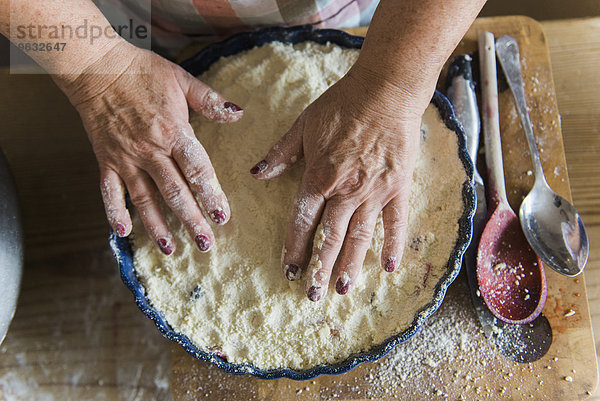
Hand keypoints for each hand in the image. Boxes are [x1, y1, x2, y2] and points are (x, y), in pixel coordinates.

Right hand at [66, 41, 242, 254]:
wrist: (97, 67)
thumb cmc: (142, 71)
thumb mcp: (181, 79)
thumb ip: (210, 100)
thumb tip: (238, 114)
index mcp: (173, 131)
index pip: (197, 170)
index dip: (211, 194)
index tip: (222, 216)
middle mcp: (150, 150)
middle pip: (175, 192)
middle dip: (192, 220)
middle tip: (206, 244)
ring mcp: (125, 158)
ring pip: (144, 199)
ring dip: (158, 225)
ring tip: (171, 248)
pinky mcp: (105, 160)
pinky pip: (109, 191)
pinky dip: (114, 212)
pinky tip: (124, 232)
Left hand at [250, 67, 424, 300]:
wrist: (385, 91)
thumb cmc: (342, 105)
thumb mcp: (304, 125)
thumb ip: (280, 153)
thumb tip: (255, 173)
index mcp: (319, 176)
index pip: (303, 220)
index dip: (294, 248)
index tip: (289, 271)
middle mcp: (345, 190)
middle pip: (330, 237)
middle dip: (319, 268)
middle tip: (313, 295)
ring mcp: (374, 191)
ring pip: (360, 236)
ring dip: (351, 266)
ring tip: (342, 290)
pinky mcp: (398, 187)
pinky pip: (396, 222)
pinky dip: (392, 245)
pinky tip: (390, 267)